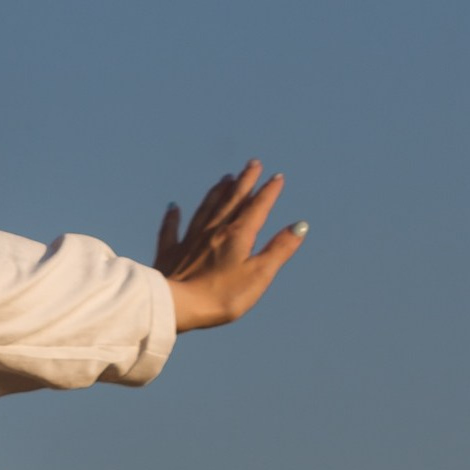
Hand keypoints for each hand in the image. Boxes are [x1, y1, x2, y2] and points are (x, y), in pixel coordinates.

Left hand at [155, 162, 306, 331]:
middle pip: (231, 200)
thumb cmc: (222, 295)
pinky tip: (173, 207)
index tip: (277, 176)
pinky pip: (171, 230)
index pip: (257, 207)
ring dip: (216, 193)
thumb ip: (279, 249)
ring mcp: (189, 241)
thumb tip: (300, 225)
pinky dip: (173, 217)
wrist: (176, 306)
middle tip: (252, 163)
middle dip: (244, 182)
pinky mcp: (169, 254)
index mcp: (237, 235)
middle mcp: (213, 231)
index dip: (269, 192)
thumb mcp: (259, 274)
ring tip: (224, 179)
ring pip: (205, 209)